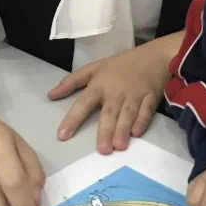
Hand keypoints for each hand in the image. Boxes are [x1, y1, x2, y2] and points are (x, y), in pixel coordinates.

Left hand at [48, 33, 182, 153]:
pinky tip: (137, 133)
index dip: (73, 119)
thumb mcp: (95, 68)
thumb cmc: (121, 65)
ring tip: (119, 146)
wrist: (155, 56)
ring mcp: (135, 95)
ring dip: (123, 129)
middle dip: (106, 130)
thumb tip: (50, 95)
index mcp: (99, 84)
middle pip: (109, 112)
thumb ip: (72, 82)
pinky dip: (142, 121)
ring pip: (128, 113)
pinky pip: (146, 111)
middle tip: (103, 150)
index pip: (83, 102)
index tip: (63, 135)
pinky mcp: (151, 97)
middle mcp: (116, 91)